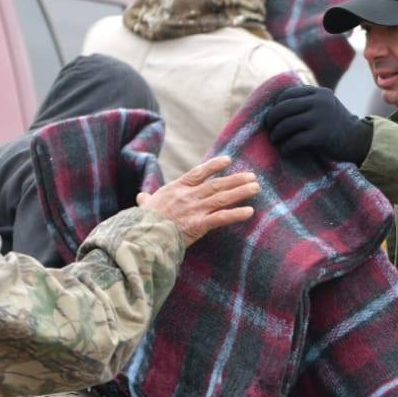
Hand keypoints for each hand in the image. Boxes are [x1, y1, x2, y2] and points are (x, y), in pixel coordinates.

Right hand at [137, 156, 258, 246]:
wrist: (142, 236)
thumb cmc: (142, 223)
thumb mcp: (144, 207)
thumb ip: (146, 201)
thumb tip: (141, 197)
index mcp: (176, 189)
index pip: (198, 173)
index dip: (214, 166)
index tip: (228, 160)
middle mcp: (188, 196)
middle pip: (217, 184)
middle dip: (236, 180)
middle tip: (253, 176)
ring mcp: (194, 209)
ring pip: (222, 198)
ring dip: (241, 192)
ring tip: (256, 188)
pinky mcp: (198, 225)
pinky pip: (221, 218)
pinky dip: (236, 214)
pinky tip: (249, 211)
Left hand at [264, 85, 372, 163]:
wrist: (359, 140)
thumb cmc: (337, 125)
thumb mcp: (325, 105)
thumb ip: (308, 101)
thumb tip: (276, 106)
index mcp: (319, 93)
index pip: (288, 94)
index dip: (276, 106)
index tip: (274, 117)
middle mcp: (319, 102)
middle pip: (284, 108)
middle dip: (272, 120)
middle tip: (270, 129)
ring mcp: (320, 118)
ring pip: (286, 124)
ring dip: (276, 135)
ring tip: (275, 141)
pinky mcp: (320, 136)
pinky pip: (294, 141)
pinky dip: (286, 148)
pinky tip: (285, 151)